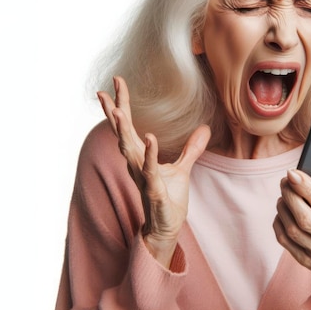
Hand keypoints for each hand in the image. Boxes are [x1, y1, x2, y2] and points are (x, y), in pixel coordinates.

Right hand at [98, 76, 210, 266]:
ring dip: (122, 130)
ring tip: (118, 110)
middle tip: (105, 89)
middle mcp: (136, 163)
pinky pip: (149, 169)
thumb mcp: (183, 169)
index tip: (116, 81)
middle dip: (114, 110)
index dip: (122, 103)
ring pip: (128, 149)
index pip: (129, 125)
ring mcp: (142, 176)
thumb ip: (192, 148)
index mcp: (140, 156)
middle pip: (121, 132)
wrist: (166, 228)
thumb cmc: (169, 199)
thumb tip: (205, 128)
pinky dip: (150, 153)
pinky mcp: (153, 189)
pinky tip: (150, 137)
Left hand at [273, 168, 310, 309]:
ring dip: (283, 206)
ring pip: (291, 228)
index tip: (293, 173)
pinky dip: (279, 221)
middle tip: (286, 180)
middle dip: (290, 195)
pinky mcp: (304, 261)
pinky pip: (283, 239)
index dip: (307, 188)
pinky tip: (282, 210)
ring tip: (284, 193)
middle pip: (304, 217)